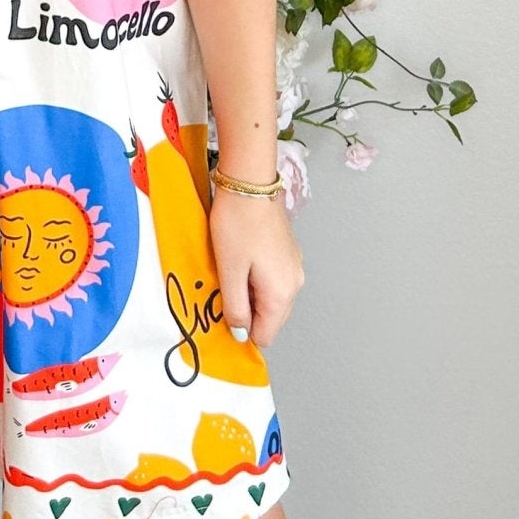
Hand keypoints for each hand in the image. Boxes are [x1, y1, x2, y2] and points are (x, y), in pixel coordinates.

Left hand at [209, 186, 304, 350]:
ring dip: (248, 291)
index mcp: (282, 293)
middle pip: (269, 317)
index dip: (241, 329)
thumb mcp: (229, 272)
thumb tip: (240, 334)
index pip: (265, 335)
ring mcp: (293, 266)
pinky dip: (253, 276)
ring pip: (268, 297)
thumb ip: (235, 309)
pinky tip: (239, 257)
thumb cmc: (238, 223)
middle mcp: (294, 282)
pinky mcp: (287, 252)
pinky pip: (270, 278)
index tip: (223, 311)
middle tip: (223, 286)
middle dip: (245, 310)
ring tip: (230, 268)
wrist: (250, 184)